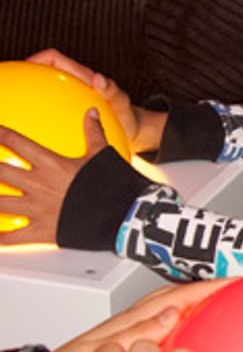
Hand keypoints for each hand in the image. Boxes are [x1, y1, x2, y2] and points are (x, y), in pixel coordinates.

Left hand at [0, 109, 107, 245]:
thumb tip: (92, 113)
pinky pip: (14, 237)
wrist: (122, 213)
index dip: (2, 135)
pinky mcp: (42, 231)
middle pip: (0, 173)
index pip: (18, 144)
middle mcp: (39, 185)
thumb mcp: (102, 154)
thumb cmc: (113, 184)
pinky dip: (1, 239)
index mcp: (52, 164)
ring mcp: (37, 209)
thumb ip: (93, 133)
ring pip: (0, 204)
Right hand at [26, 50, 165, 152]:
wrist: (131, 130)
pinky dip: (38, 114)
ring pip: (44, 90)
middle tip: (12, 87)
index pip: (54, 58)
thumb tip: (99, 78)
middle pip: (43, 71)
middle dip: (26, 74)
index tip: (23, 68)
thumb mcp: (122, 104)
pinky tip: (30, 133)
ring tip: (14, 109)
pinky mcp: (70, 110)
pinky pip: (50, 109)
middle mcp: (74, 83)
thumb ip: (112, 91)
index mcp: (83, 76)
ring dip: (29, 93)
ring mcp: (70, 97)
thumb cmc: (127, 115)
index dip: (36, 58)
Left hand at [27, 279, 234, 351]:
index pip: (180, 295)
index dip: (210, 286)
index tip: (238, 280)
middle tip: (242, 290)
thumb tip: (173, 312)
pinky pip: (172, 344)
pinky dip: (191, 339)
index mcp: (134, 321)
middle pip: (183, 300)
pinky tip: (202, 351)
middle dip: (213, 291)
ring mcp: (139, 343)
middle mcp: (140, 328)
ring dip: (203, 310)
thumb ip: (137, 332)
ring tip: (230, 312)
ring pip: (178, 319)